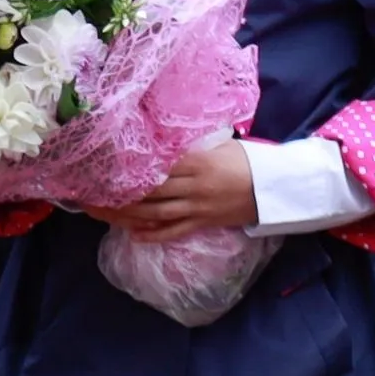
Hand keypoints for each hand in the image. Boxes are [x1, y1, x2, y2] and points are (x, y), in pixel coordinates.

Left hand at [99, 138, 259, 240]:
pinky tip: (134, 235)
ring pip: (158, 212)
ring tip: (106, 212)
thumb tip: (163, 140)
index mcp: (198, 162)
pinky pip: (175, 231)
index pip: (159, 166)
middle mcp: (195, 186)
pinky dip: (154, 235)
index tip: (109, 168)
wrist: (276, 188)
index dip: (133, 169)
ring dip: (131, 214)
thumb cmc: (247, 160)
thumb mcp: (220, 145)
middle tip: (98, 191)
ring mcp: (199, 207)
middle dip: (123, 192)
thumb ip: (192, 145)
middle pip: (152, 191)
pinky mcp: (204, 223)